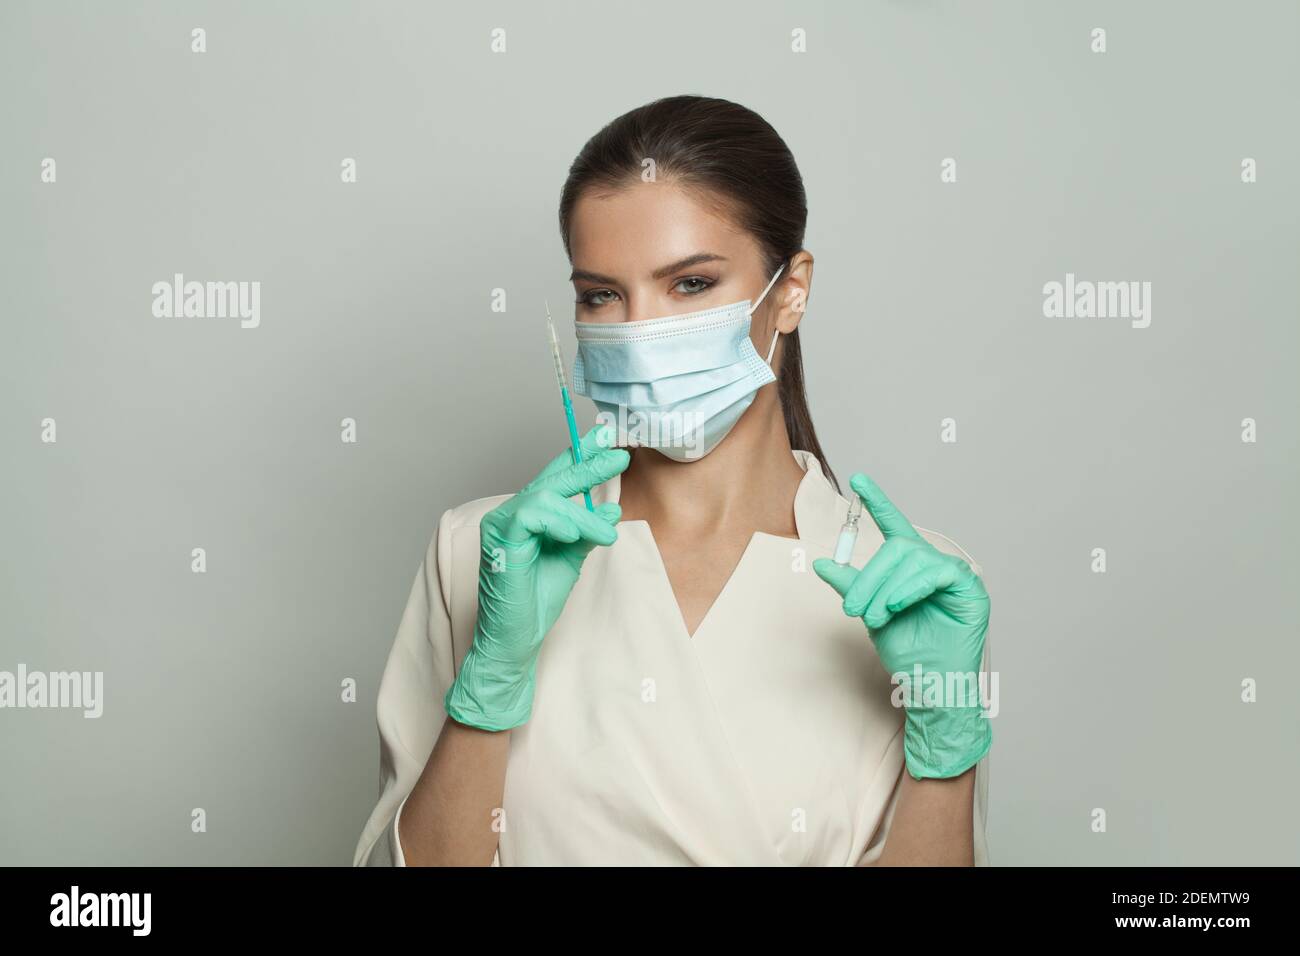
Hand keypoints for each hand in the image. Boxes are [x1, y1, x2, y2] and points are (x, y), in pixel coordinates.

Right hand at [444, 424, 629, 730]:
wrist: (516, 638)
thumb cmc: (535, 601)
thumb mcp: (571, 559)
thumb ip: (587, 532)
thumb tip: (610, 508)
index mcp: (529, 516)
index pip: (556, 477)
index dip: (580, 455)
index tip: (607, 438)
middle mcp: (512, 514)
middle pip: (553, 478)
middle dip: (588, 465)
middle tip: (618, 454)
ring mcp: (501, 524)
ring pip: (547, 497)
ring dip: (582, 515)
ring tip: (604, 534)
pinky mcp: (499, 539)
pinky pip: (532, 514)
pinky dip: (559, 522)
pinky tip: (574, 535)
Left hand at [813, 472, 991, 778]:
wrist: (928, 684)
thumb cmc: (906, 650)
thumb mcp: (870, 613)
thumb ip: (851, 586)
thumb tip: (822, 562)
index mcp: (909, 568)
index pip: (894, 526)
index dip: (878, 501)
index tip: (858, 479)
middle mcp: (932, 565)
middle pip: (896, 548)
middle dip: (870, 577)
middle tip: (854, 609)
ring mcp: (954, 575)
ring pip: (912, 560)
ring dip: (886, 588)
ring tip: (875, 616)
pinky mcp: (970, 589)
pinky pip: (936, 573)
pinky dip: (911, 588)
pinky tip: (898, 606)